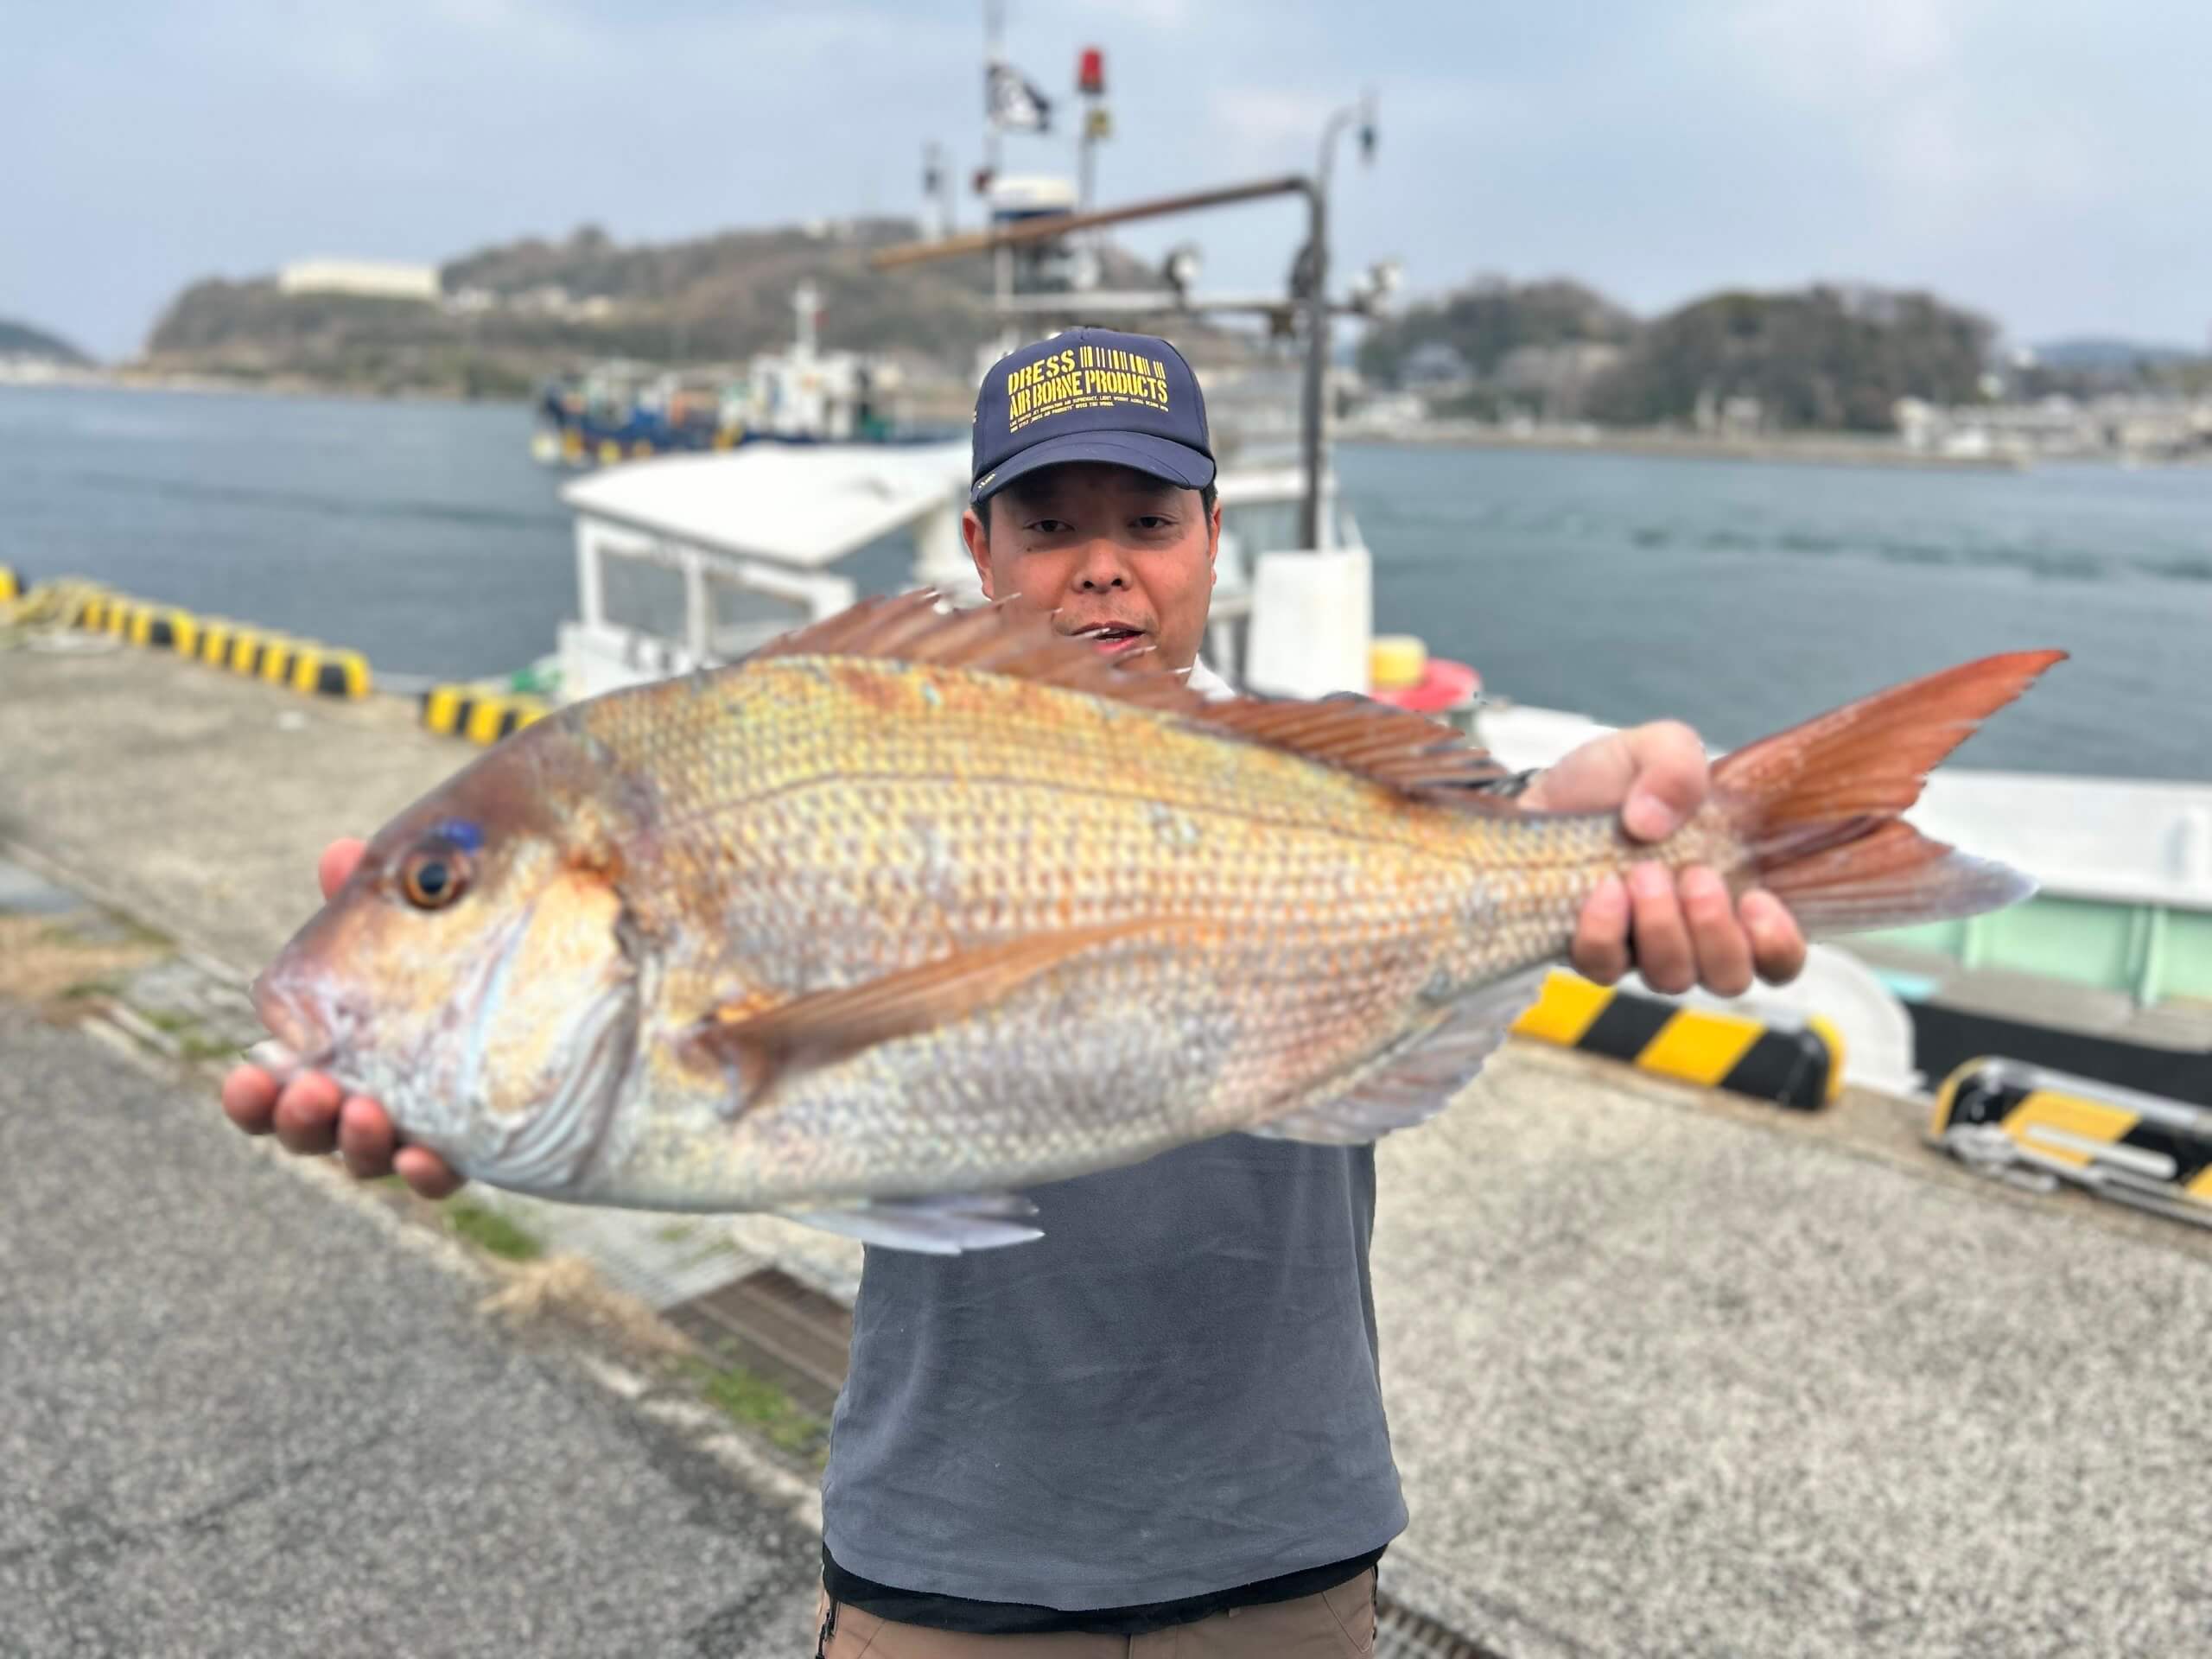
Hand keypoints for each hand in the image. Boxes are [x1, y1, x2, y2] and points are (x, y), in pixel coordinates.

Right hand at [219, 838, 465, 1199]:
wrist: (570, 984)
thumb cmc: (465, 950)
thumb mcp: (420, 921)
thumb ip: (378, 898)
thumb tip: (339, 853)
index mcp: (339, 1054)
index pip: (275, 1090)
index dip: (253, 1097)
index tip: (245, 1078)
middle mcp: (370, 1099)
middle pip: (313, 1134)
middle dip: (301, 1119)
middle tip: (313, 1089)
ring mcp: (420, 1128)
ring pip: (369, 1159)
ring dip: (359, 1143)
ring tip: (366, 1112)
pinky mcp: (478, 1149)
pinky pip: (443, 1177)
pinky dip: (427, 1171)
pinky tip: (424, 1155)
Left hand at [1520, 721, 1806, 996]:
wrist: (1546, 793)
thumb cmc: (1616, 782)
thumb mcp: (1656, 748)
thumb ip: (1677, 765)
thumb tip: (1656, 820)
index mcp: (1734, 895)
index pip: (1778, 958)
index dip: (1778, 946)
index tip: (1758, 900)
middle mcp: (1693, 936)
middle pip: (1729, 978)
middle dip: (1715, 931)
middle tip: (1694, 875)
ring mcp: (1641, 950)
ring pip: (1671, 978)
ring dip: (1663, 928)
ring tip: (1644, 873)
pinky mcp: (1590, 951)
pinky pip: (1605, 967)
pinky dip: (1606, 931)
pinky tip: (1606, 890)